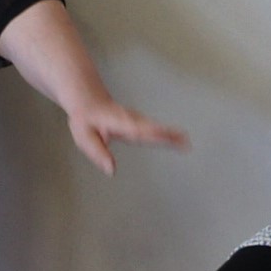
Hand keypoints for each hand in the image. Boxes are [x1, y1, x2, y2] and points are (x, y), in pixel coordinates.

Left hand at [60, 96, 187, 175]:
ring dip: (171, 134)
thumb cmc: (86, 120)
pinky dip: (167, 133)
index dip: (153, 134)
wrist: (88, 100)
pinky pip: (155, 128)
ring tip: (186, 142)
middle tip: (185, 143)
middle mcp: (131, 120)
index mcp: (119, 124)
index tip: (167, 137)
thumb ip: (98, 153)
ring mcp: (137, 119)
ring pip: (156, 127)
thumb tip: (111, 170)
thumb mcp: (85, 138)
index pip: (138, 130)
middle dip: (168, 135)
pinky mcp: (139, 122)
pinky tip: (178, 138)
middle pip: (153, 128)